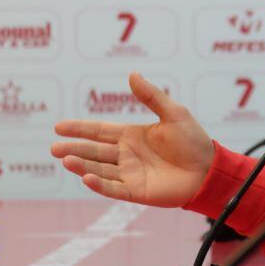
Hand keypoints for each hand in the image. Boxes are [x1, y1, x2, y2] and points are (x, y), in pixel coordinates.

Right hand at [50, 72, 214, 206]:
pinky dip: (99, 184)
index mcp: (132, 135)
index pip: (99, 131)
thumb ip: (151, 96)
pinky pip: (113, 188)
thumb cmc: (193, 140)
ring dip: (82, 165)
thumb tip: (132, 74)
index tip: (58, 126)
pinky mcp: (136, 191)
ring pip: (99, 169)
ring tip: (66, 160)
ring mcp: (130, 174)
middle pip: (94, 151)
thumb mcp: (173, 113)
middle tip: (54, 148)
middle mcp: (126, 155)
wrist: (210, 169)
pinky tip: (86, 178)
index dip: (80, 129)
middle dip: (74, 149)